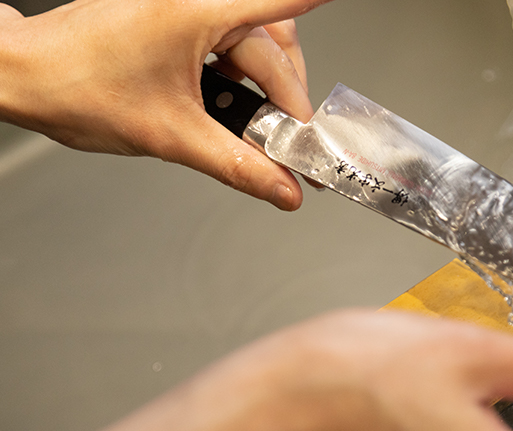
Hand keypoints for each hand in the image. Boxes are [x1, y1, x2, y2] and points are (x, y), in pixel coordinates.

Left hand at [0, 0, 328, 208]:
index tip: (339, 2)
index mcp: (197, 12)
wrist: (24, 77)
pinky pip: (227, 41)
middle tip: (294, 137)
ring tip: (260, 125)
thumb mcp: (172, 136)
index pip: (280, 3)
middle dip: (288, 95)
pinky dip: (238, 75)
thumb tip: (282, 188)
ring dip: (265, 85)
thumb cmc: (76, 86)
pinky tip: (229, 104)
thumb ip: (238, 165)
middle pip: (274, 43)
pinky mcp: (173, 18)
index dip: (316, 3)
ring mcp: (183, 8)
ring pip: (254, 42)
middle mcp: (194, 2)